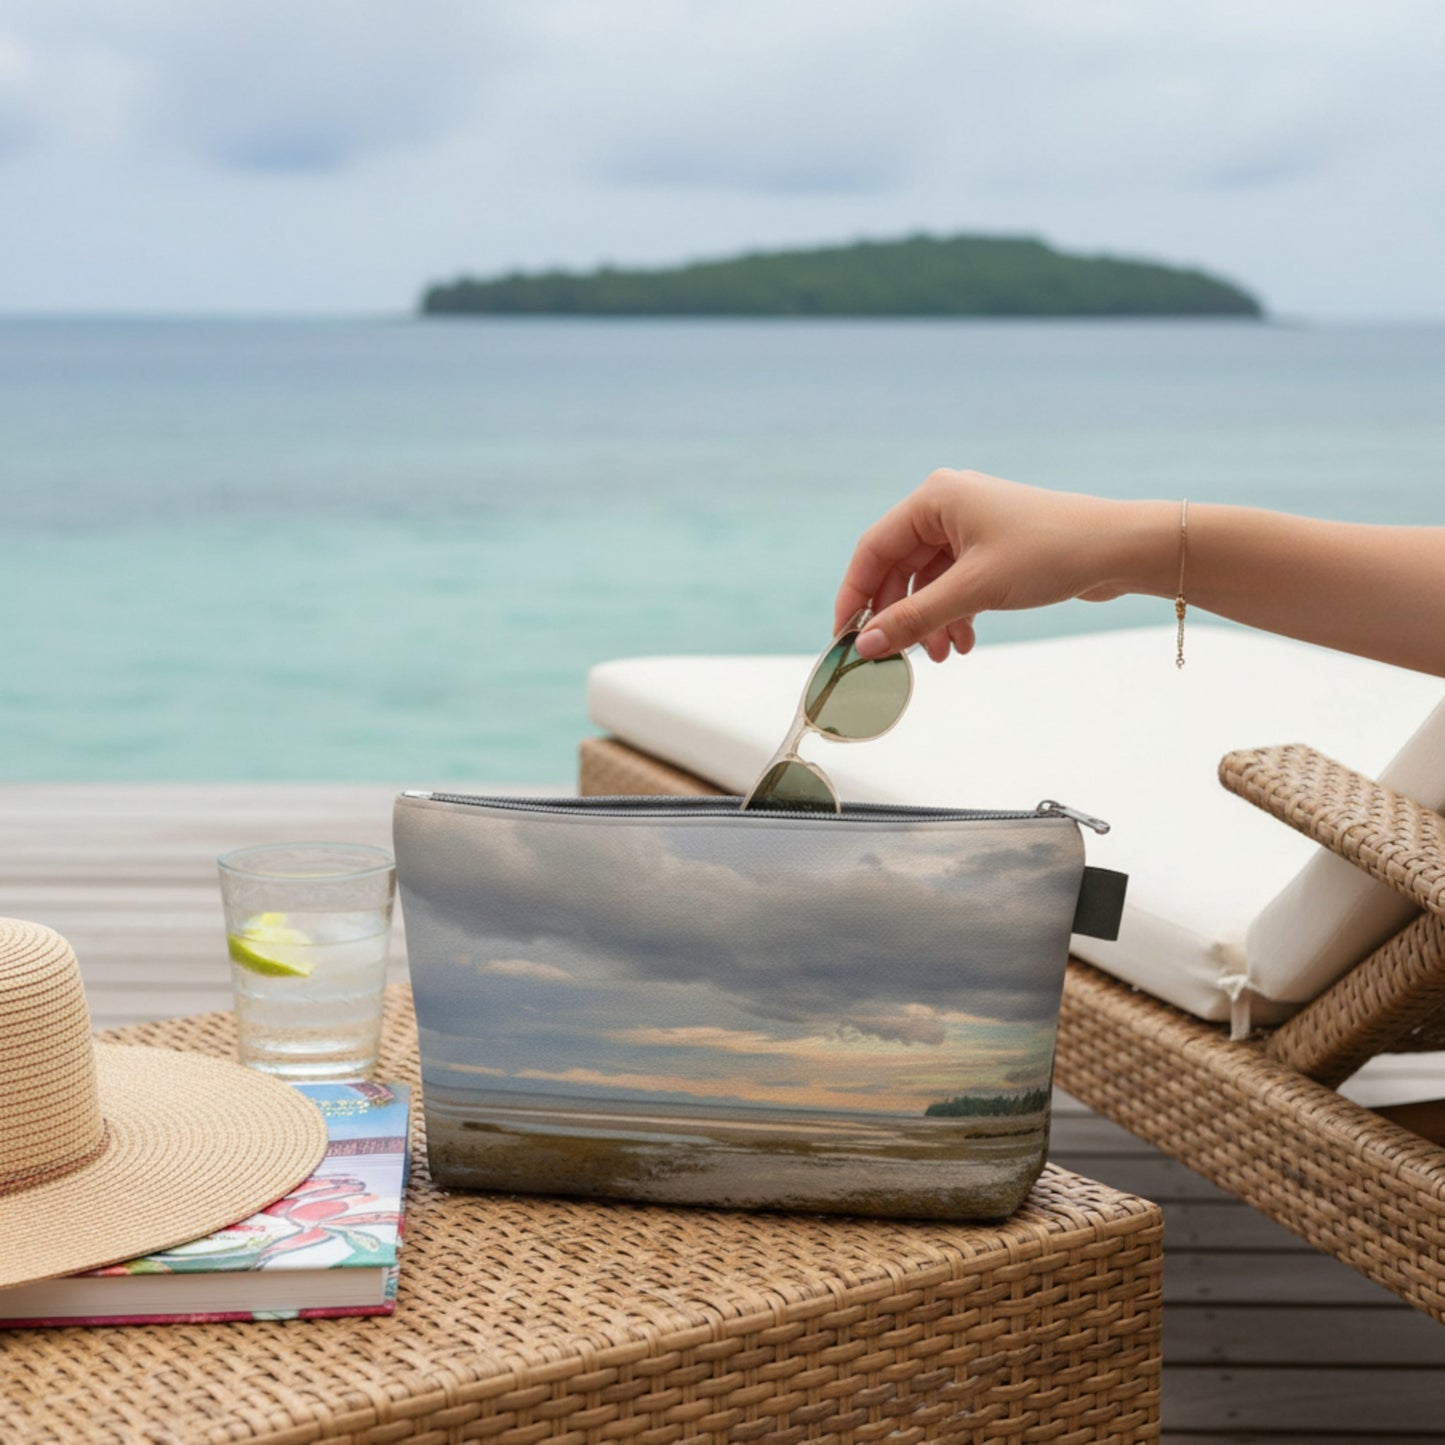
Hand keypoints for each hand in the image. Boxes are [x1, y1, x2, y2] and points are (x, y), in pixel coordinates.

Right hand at [836, 470, 1168, 661]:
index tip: (846, 638)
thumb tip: (867, 647)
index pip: (873, 550)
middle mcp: (948, 507)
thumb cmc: (1049, 553)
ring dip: (929, 622)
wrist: (1118, 549)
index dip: (856, 596)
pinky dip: (953, 615)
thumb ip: (914, 620)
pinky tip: (964, 643)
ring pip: (928, 582)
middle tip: (896, 657)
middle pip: (899, 569)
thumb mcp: (973, 591)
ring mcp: (971, 528)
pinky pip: (954, 585)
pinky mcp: (992, 549)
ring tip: (941, 657)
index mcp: (934, 499)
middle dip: (900, 616)